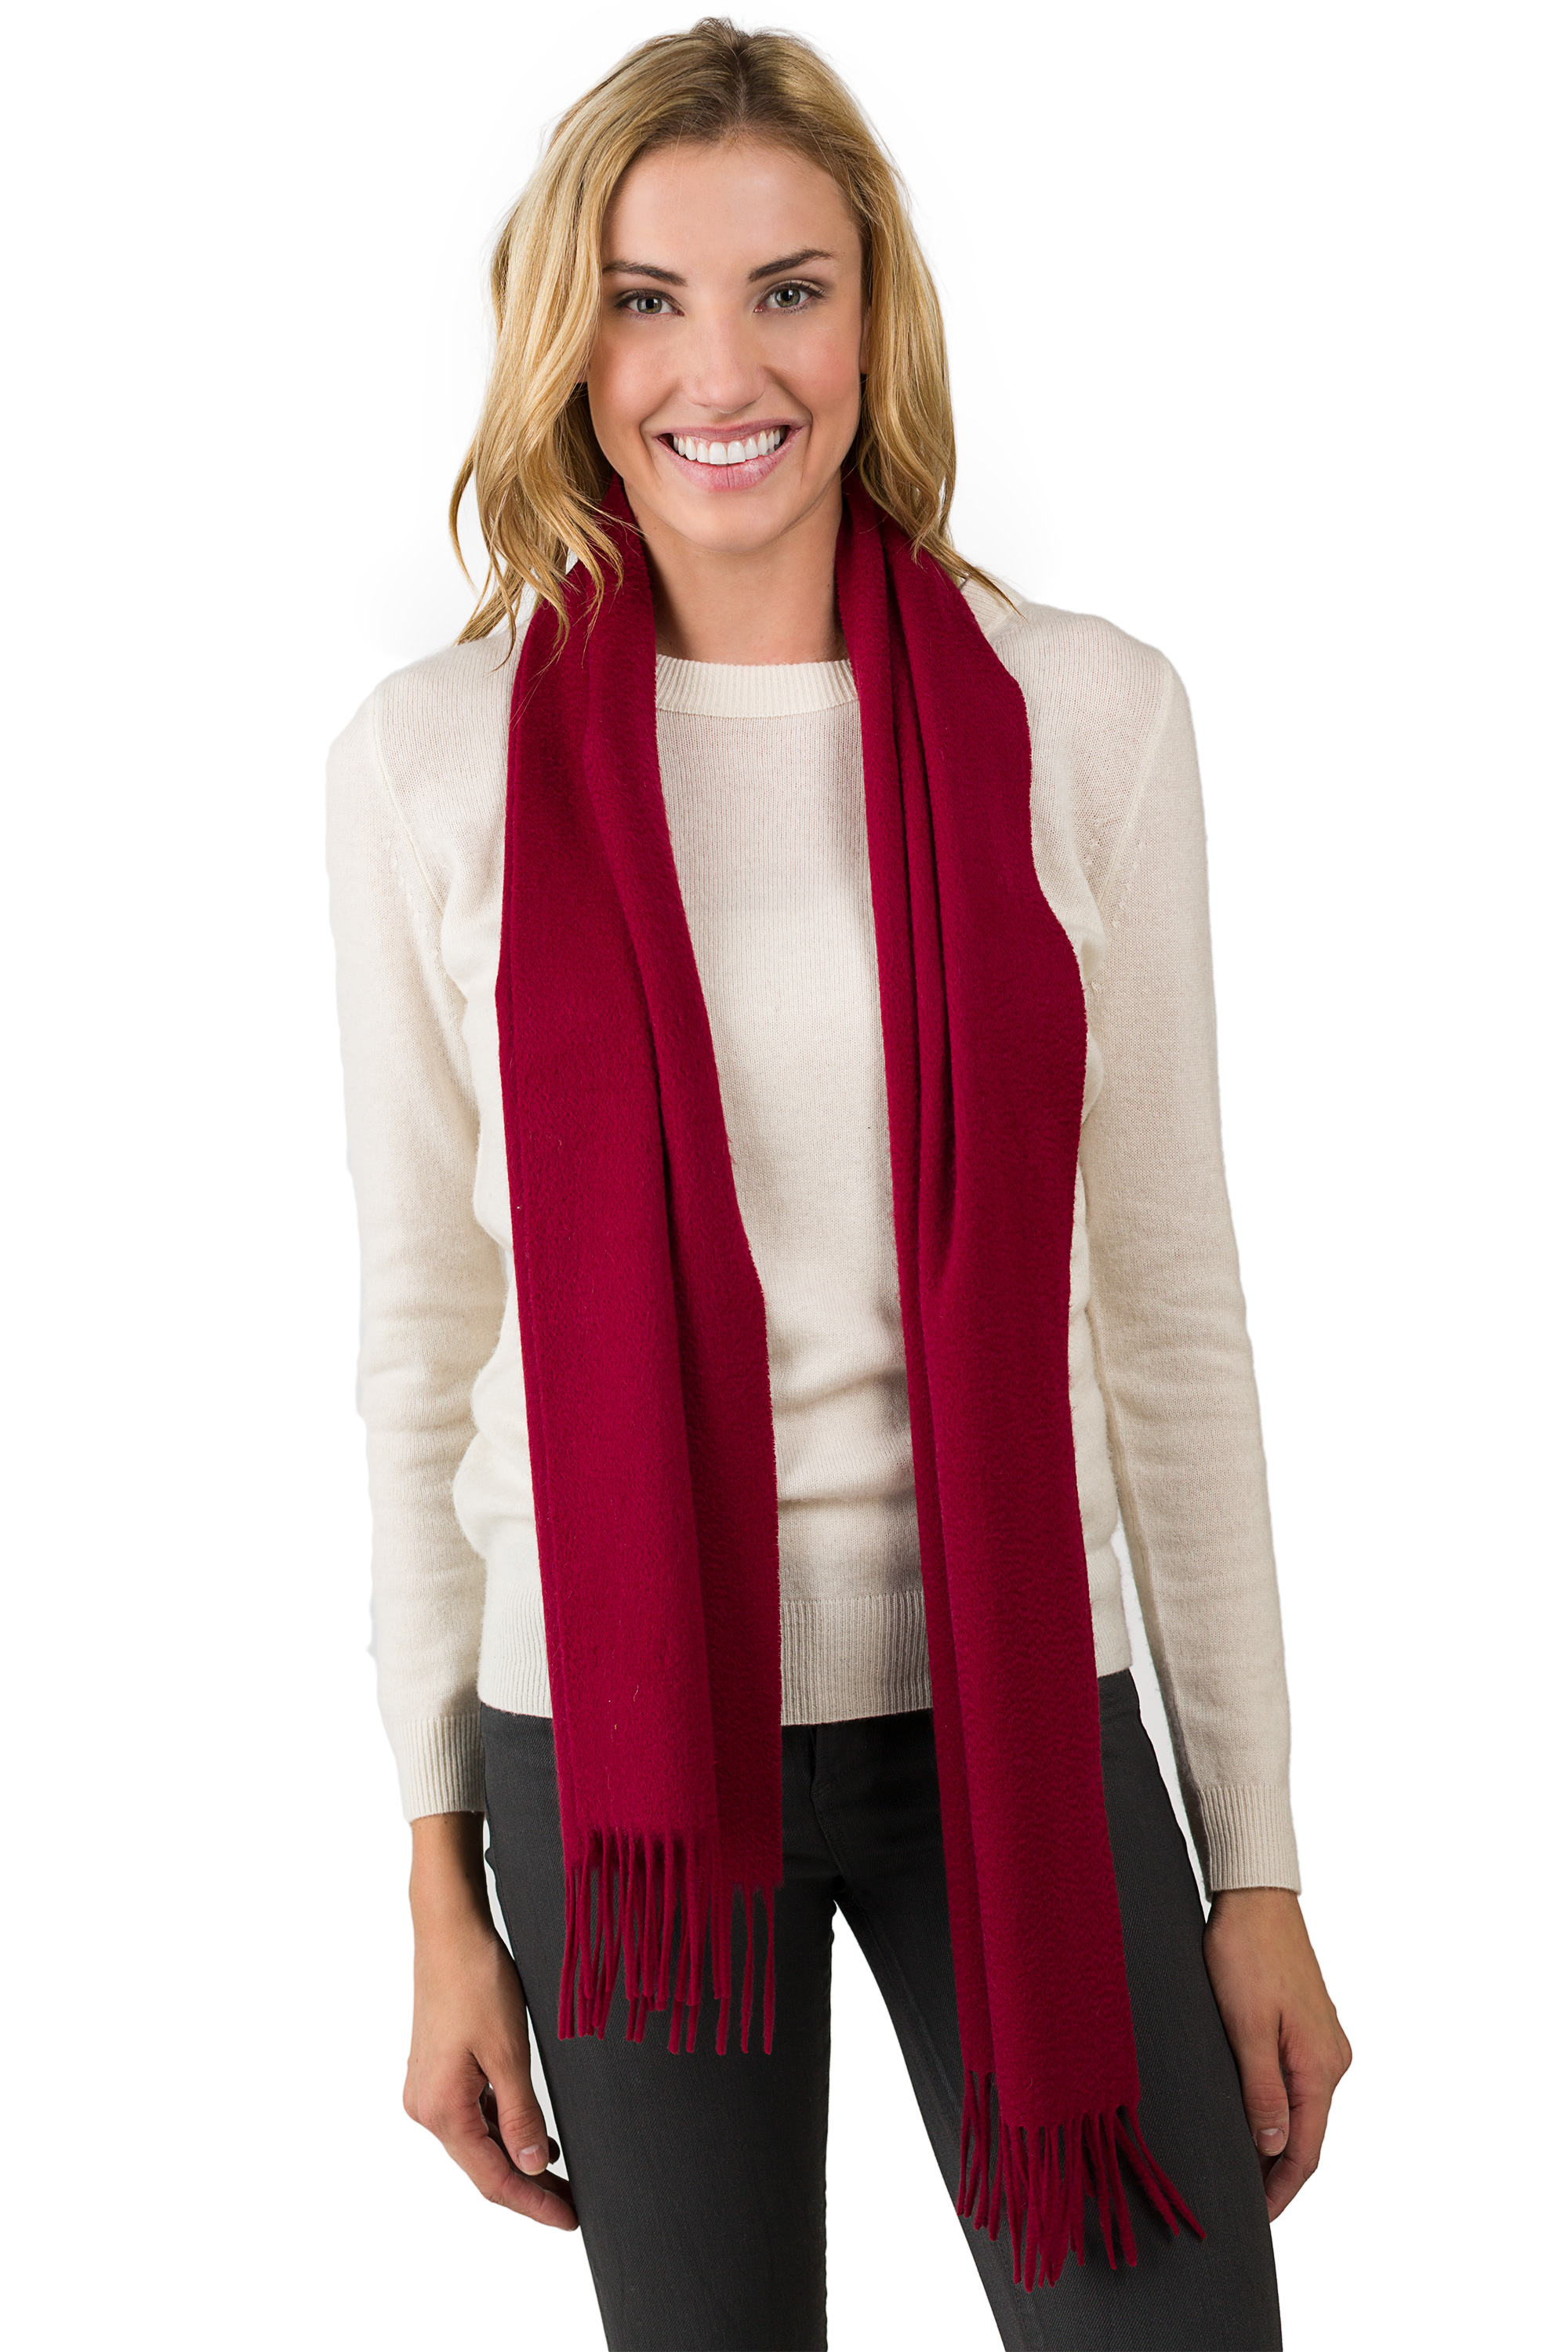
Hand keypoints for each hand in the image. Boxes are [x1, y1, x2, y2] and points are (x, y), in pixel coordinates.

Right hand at [403, 1813, 577, 2228]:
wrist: (448, 1928)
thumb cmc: (475, 1980)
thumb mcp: (508, 2051)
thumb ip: (520, 2113)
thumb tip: (533, 2165)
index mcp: (440, 2109)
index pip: (493, 2176)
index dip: (533, 2203)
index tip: (569, 2219)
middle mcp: (426, 2106)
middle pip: (483, 2164)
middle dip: (528, 2186)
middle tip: (572, 2204)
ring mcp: (429, 2088)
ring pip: (479, 2140)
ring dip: (517, 2157)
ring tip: (561, 2175)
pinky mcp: (438, 2070)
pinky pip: (473, 2114)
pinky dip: (503, 2127)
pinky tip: (533, 2132)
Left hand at [1203, 1888, 1350, 2221]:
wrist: (1255, 1895)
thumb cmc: (1246, 1953)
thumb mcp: (1246, 2027)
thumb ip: (1263, 2090)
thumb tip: (1275, 2147)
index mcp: (1320, 2065)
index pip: (1306, 2148)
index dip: (1282, 2188)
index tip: (1257, 2217)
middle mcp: (1332, 2057)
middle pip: (1308, 2133)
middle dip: (1278, 2169)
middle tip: (1241, 2196)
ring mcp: (1323, 2040)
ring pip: (1302, 2106)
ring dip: (1276, 2137)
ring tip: (1241, 2161)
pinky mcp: (1307, 2023)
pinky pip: (1297, 2080)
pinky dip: (1278, 2105)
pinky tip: (1253, 2110)